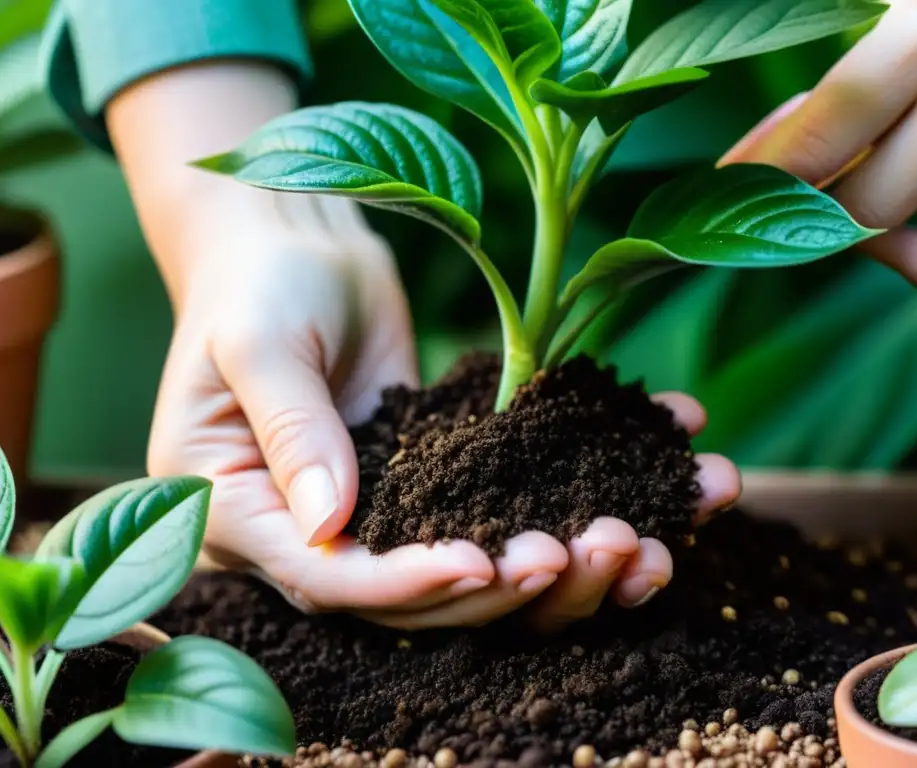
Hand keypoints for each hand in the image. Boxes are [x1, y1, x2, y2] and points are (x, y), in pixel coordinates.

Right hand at [147, 192, 739, 629]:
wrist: (291, 245)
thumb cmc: (251, 283)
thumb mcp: (257, 343)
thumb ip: (291, 430)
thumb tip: (331, 525)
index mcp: (249, 522)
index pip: (336, 579)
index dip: (412, 583)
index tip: (486, 565)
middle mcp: (321, 538)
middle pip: (424, 595)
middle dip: (515, 582)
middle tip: (604, 544)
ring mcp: (390, 512)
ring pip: (484, 561)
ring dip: (573, 556)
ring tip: (660, 523)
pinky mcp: (445, 478)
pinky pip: (511, 498)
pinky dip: (585, 484)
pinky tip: (667, 449)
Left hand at [719, 0, 916, 287]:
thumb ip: (824, 49)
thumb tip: (752, 154)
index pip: (817, 140)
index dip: (762, 178)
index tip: (727, 190)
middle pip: (862, 208)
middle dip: (815, 209)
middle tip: (790, 188)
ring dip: (876, 243)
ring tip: (851, 203)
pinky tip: (913, 208)